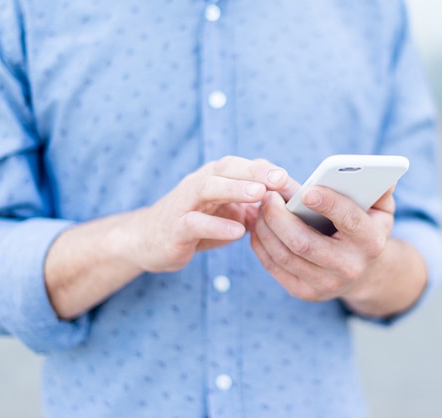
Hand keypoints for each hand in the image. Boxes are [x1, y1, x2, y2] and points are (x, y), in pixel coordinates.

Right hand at [125, 156, 293, 272]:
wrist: (149, 240)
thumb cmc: (197, 223)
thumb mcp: (230, 212)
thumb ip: (255, 206)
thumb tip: (292, 205)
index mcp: (215, 177)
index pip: (243, 165)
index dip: (266, 169)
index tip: (289, 177)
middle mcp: (199, 183)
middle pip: (227, 169)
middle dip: (254, 172)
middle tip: (280, 179)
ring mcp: (184, 204)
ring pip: (207, 188)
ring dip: (234, 189)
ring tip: (259, 195)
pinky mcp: (174, 228)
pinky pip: (194, 223)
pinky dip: (216, 226)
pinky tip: (237, 232)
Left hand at [250, 184, 395, 301]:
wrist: (363, 274)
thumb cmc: (366, 229)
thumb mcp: (379, 209)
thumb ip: (378, 188)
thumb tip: (381, 173)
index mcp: (370, 242)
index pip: (349, 220)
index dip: (329, 204)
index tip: (308, 190)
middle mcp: (349, 267)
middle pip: (304, 242)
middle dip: (279, 216)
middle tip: (268, 195)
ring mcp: (325, 284)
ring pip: (284, 255)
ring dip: (266, 228)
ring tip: (260, 206)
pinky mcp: (304, 292)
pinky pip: (274, 267)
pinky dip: (261, 244)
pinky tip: (259, 226)